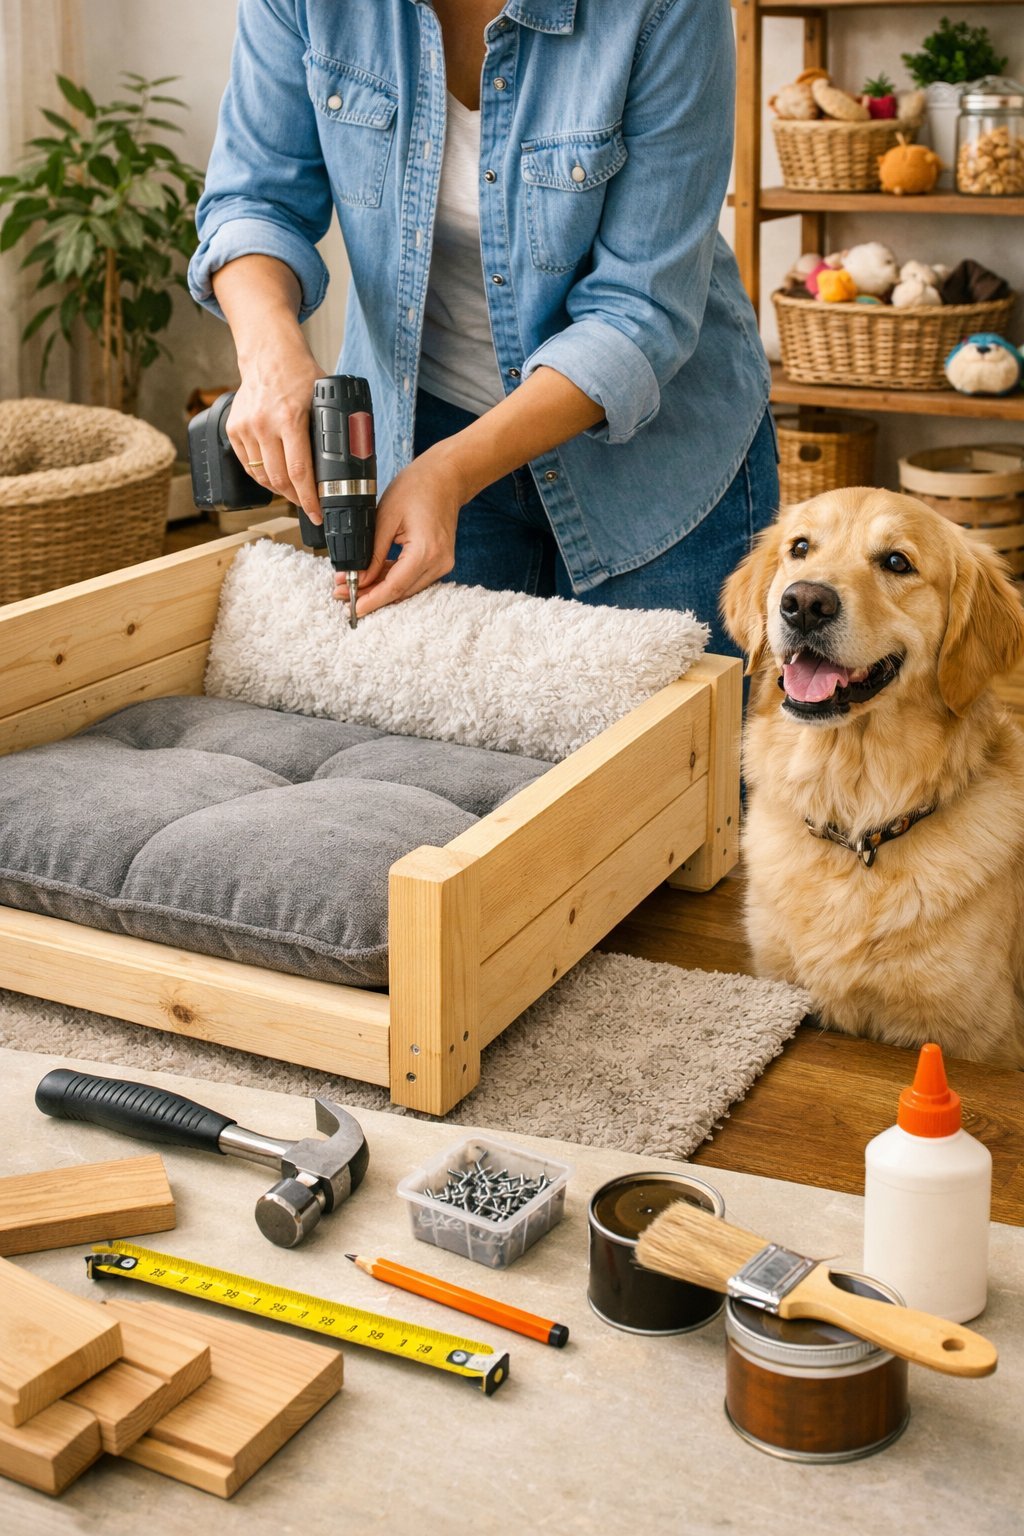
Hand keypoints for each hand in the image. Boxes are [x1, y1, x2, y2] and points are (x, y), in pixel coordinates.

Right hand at [225, 335, 324, 524]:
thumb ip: (330, 428)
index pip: (299, 472)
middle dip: (296, 499)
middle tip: (307, 505)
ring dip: (279, 490)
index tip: (316, 513)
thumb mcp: (323, 399)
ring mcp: (245, 427)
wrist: (268, 354)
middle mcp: (264, 424)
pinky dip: (262, 476)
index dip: (308, 499)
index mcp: (290, 418)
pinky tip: (275, 478)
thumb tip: (345, 461)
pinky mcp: (233, 429)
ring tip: (293, 492)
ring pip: (262, 476)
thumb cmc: (300, 375)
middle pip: (279, 479)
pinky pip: (248, 465)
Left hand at [333, 446, 462, 616]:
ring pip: (406, 587)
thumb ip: (372, 553)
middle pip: (401, 592)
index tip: (353, 609)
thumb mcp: (386, 517)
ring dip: (380, 588)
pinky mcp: (439, 561)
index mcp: (426, 551)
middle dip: (370, 595)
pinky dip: (392, 579)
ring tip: (350, 583)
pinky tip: (372, 575)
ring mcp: (442, 564)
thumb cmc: (417, 487)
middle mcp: (439, 563)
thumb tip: (358, 579)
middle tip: (341, 593)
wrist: (446, 477)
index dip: (372, 600)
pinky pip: (413, 577)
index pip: (395, 586)